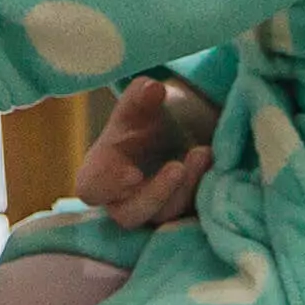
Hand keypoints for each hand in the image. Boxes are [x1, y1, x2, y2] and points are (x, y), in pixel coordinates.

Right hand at [73, 77, 216, 228]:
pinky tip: (213, 165)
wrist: (186, 127)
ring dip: (184, 188)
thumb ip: (140, 95)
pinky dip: (202, 193)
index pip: (91, 188)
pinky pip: (190, 218)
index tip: (133, 173)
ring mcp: (154, 210)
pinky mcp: (182, 216)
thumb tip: (153, 87)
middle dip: (156, 193)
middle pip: (129, 214)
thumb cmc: (151, 116)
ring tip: (203, 152)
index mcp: (103, 169)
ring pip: (164, 216)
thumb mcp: (142, 101)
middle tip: (177, 167)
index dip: (108, 186)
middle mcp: (124, 197)